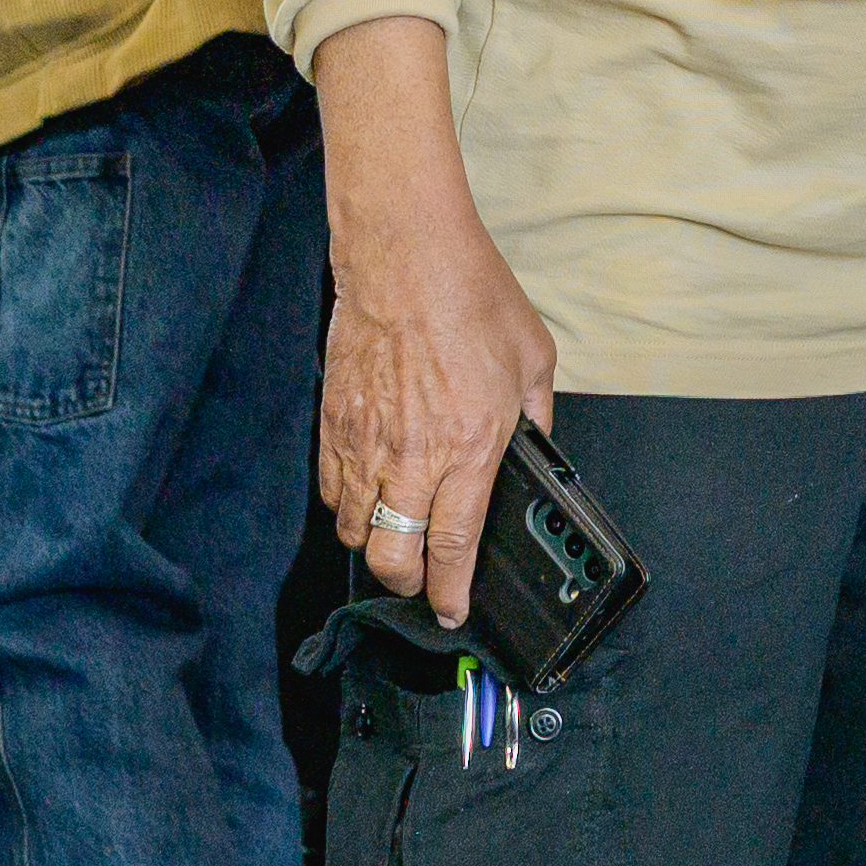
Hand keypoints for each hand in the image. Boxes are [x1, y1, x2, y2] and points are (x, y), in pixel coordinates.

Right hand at [312, 17, 558, 632]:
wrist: (405, 252)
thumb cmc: (473, 296)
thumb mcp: (533, 359)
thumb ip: (534, 418)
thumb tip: (533, 453)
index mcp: (470, 447)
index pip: (453, 548)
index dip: (450, 594)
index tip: (452, 613)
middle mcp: (413, 456)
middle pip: (392, 558)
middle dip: (407, 584)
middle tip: (422, 580)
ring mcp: (365, 442)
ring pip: (354, 531)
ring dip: (375, 545)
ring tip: (396, 537)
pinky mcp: (332, 422)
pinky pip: (331, 490)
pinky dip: (347, 506)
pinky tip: (367, 495)